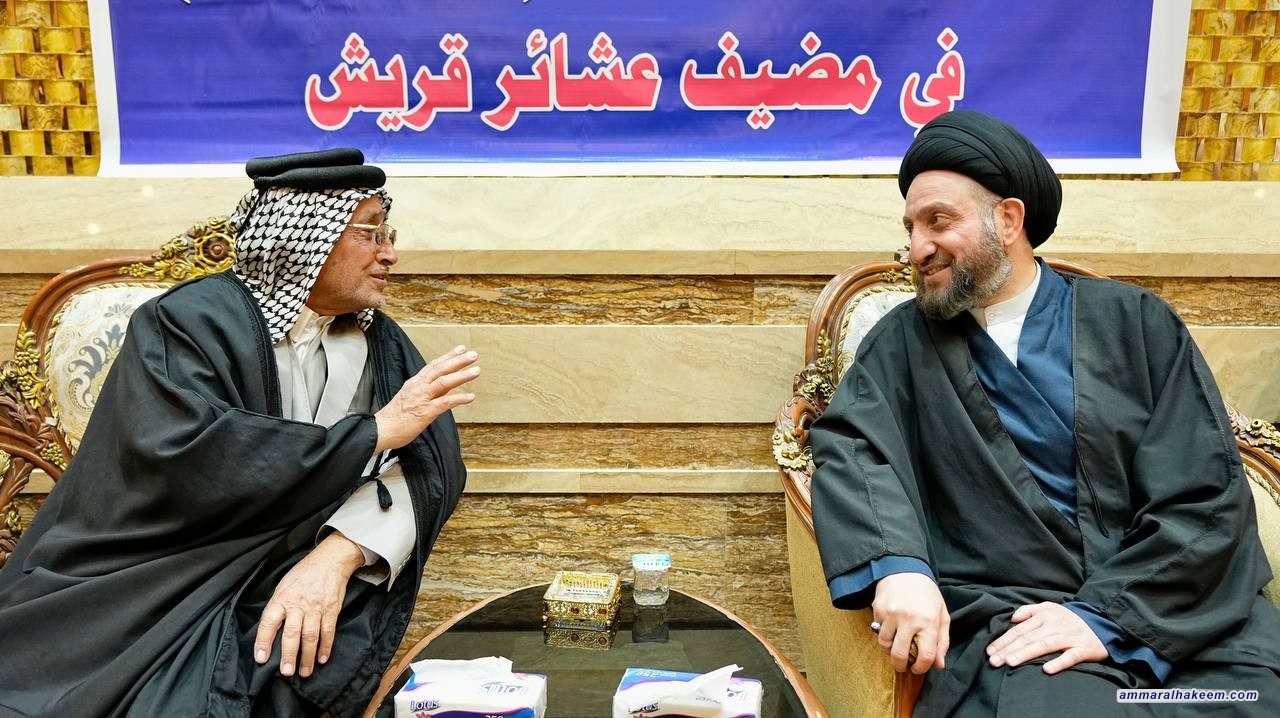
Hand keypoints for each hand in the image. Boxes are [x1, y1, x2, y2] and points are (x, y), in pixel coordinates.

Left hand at [254, 532, 365, 677]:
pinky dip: (326, 646)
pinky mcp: (331, 610)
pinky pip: (328, 631)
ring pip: (311, 635)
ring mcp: (316, 608)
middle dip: (289, 654)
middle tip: (286, 672)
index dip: (264, 641)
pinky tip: (322, 658)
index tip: (261, 658)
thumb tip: (271, 630)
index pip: (269, 622)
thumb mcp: (283, 586)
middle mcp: (298, 604)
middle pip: (292, 633)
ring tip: (305, 672)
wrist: (329, 561)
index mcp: (282, 598)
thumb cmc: (303, 574)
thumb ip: (277, 606)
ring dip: (308, 656)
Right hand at [375, 346, 478, 452]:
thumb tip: (443, 391)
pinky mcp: (425, 412)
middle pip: (440, 369)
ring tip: (476, 370)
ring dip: (462, 375)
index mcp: (414, 383)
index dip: (448, 356)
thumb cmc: (394, 418)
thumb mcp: (410, 399)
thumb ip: (426, 393)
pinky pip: (445, 403)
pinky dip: (459, 398)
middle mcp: (418, 387)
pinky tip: (471, 397)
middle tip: (473, 355)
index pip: (433, 366)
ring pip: (444, 382)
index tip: (460, 349)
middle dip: (458, 361)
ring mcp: (422, 398)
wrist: (380, 430)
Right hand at [872, 572, 949, 673]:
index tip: (918, 668)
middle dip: (900, 666)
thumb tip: (939, 664)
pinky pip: (878, 630)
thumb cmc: (927, 594)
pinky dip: (883, 633)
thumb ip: (943, 641)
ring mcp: (891, 614)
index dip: (922, 668)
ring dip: (889, 650)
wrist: (905, 570)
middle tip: (902, 666)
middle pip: (900, 654)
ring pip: (885, 645)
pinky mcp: (878, 609)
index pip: (925, 655)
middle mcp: (909, 619)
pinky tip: (890, 626)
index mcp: (929, 621)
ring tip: (896, 645)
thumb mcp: (942, 615)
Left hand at [986, 602, 1106, 673]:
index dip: (1003, 640)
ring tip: (1010, 662)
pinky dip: (1059, 663)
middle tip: (994, 661)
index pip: (1019, 629)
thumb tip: (1012, 617)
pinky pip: (1070, 656)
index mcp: (1044, 616)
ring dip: (1026, 654)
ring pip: (1044, 646)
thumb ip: (1029, 610)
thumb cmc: (1070, 618)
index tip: (990, 651)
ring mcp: (1069, 637)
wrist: (1103, 621)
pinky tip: (1046, 670)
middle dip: (1009, 649)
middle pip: (1028, 638)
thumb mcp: (1049, 607)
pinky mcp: (1083, 649)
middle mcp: (1054, 626)